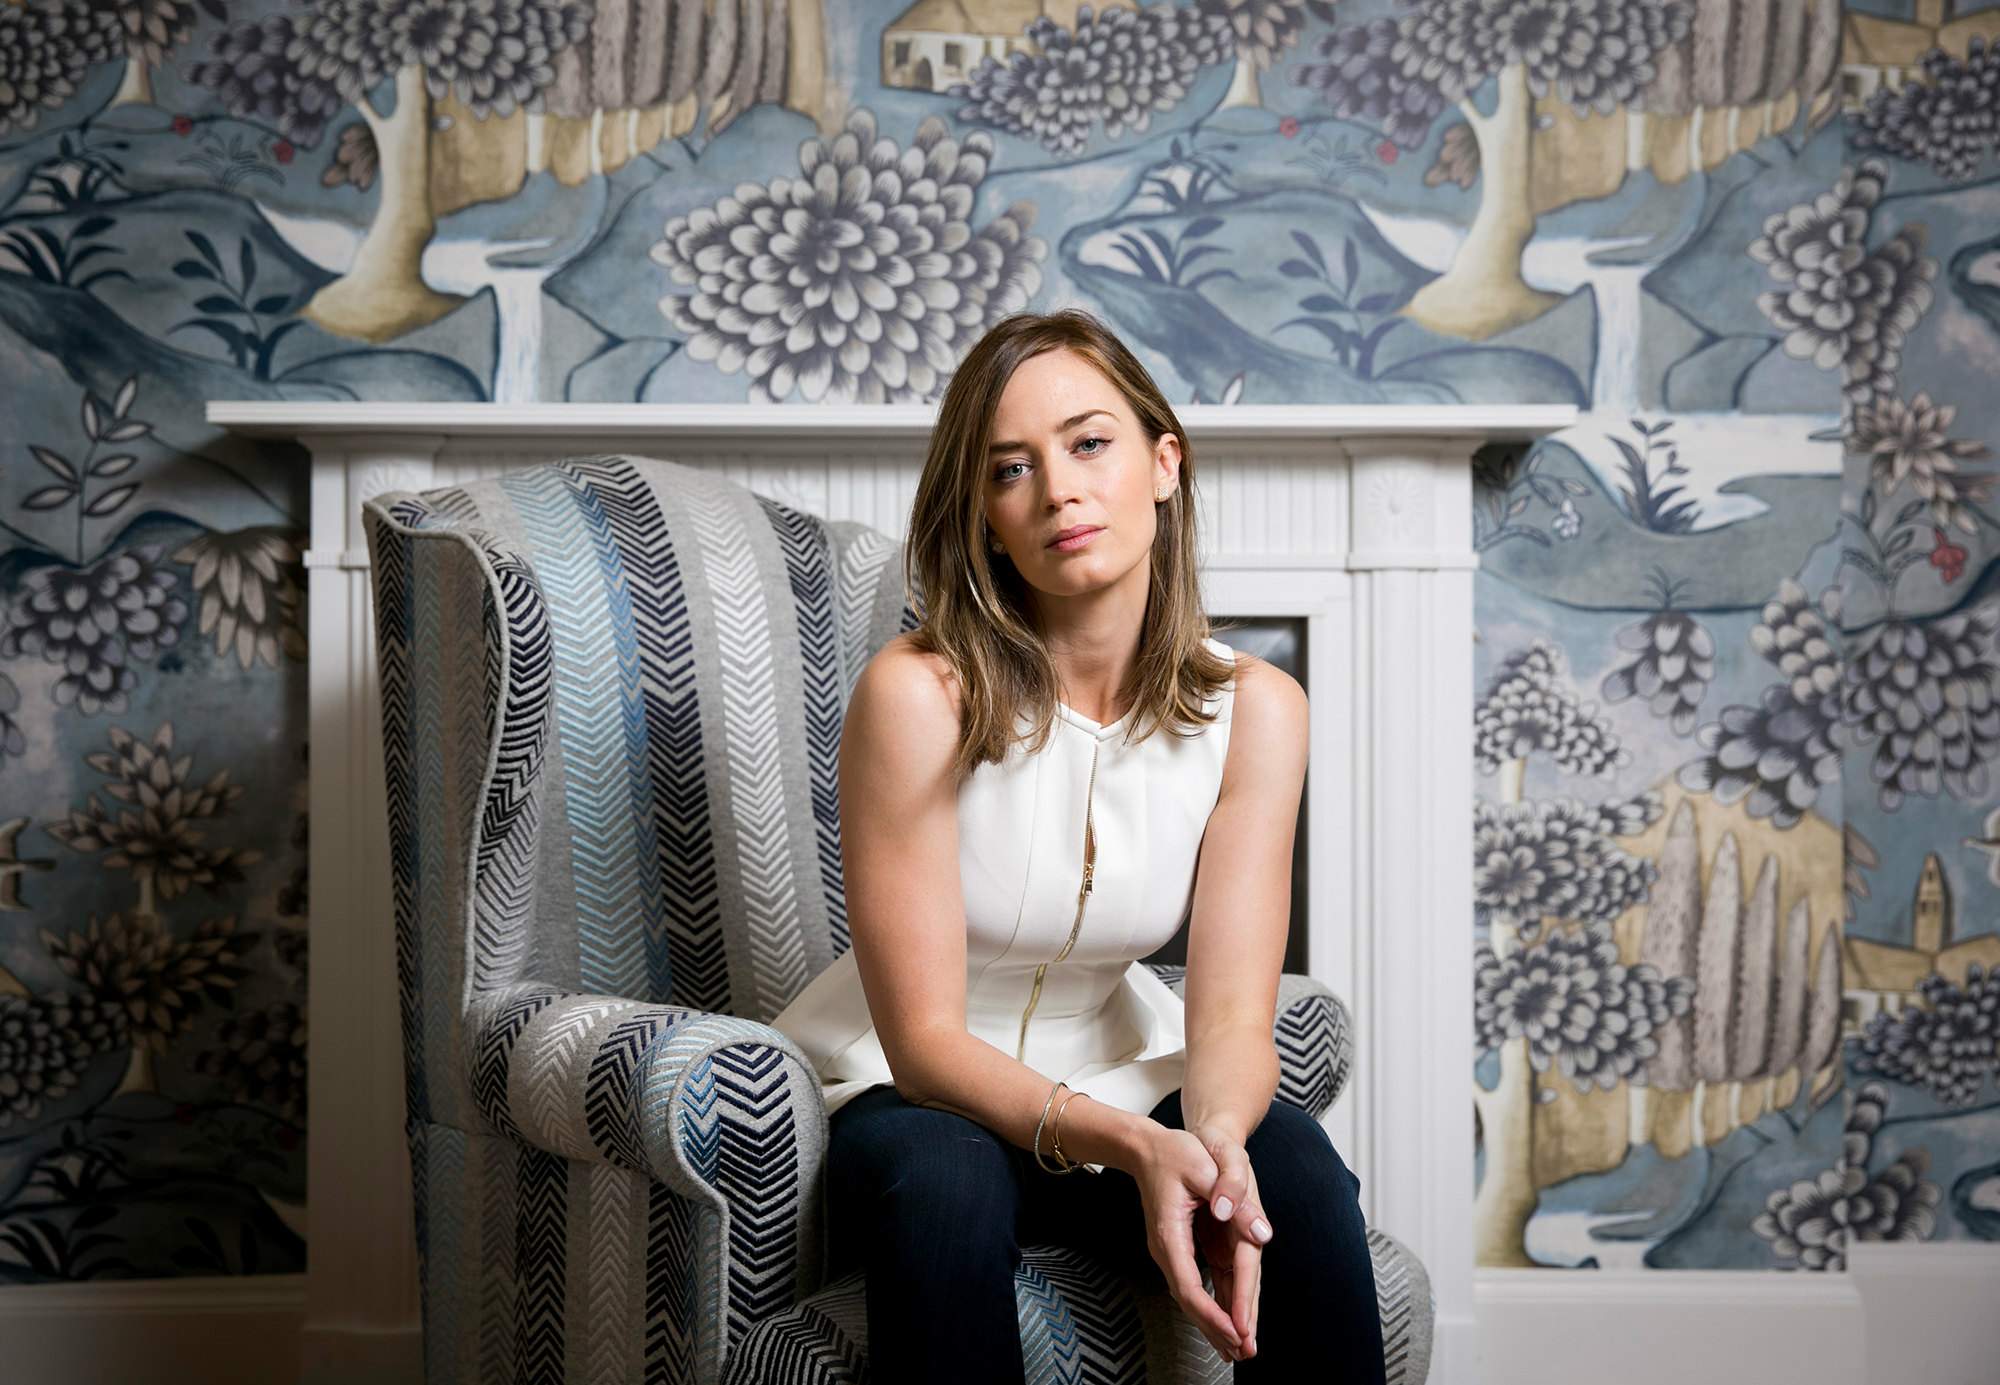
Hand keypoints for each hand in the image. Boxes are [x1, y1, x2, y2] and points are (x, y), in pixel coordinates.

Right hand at [1133, 1125, 1246, 1361]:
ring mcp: (1171, 1251)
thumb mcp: (1204, 1165)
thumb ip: (1231, 1194)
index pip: (1192, 1287)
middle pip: (1191, 1300)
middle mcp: (1167, 1249)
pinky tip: (1224, 1319)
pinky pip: (1196, 1283)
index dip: (1214, 1314)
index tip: (1236, 1333)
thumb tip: (1259, 1230)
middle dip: (1216, 1328)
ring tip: (1236, 1349)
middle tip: (1242, 1353)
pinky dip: (1211, 1303)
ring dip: (1214, 1322)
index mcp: (1170, 1235)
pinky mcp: (1179, 1247)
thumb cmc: (1174, 1152)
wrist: (1145, 1146)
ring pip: (1193, 1295)